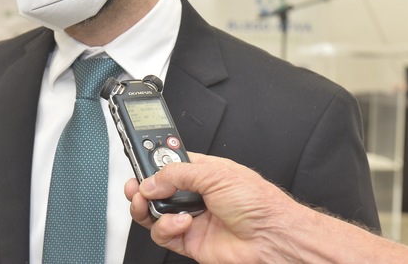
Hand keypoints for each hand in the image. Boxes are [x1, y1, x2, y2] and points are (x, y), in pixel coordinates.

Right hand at [125, 153, 297, 263]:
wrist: (271, 237)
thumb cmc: (258, 203)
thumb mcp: (215, 174)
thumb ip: (177, 173)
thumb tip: (151, 180)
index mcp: (202, 172)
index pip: (168, 166)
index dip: (152, 166)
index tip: (139, 166)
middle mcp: (195, 195)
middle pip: (156, 190)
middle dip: (142, 188)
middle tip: (135, 187)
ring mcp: (191, 219)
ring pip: (154, 213)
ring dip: (147, 208)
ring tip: (150, 204)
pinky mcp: (189, 242)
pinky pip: (164, 235)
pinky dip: (166, 228)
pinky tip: (181, 223)